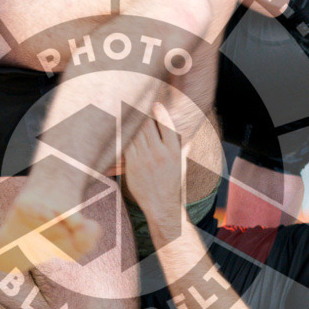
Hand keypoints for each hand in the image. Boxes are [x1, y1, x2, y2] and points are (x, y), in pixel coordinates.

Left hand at [124, 104, 183, 221]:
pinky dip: (124, 135)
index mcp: (174, 151)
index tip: (156, 103)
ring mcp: (145, 159)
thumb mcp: (181, 164)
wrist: (162, 206)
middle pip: (148, 126)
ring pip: (135, 133)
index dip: (160, 111)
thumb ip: (182, 147)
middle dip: (142, 113)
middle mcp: (159, 153)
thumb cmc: (173, 184)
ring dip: (131, 121)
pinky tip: (121, 127)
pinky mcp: (133, 165)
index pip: (167, 125)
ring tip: (126, 109)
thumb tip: (187, 133)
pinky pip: (126, 145)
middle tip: (136, 102)